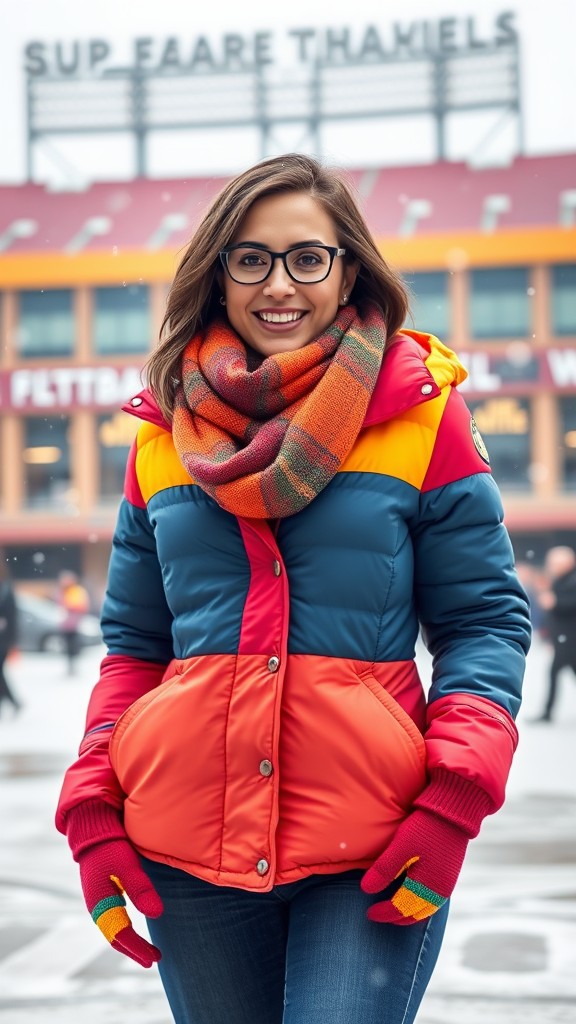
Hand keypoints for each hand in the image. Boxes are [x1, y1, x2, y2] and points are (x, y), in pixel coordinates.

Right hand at [65, 800, 162, 967]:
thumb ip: (140, 888)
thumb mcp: (127, 864)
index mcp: (100, 903)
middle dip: (134, 950)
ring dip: (130, 943)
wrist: (93, 831)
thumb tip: (157, 914)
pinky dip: (125, 931)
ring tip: (148, 953)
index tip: (153, 958)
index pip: (120, 934)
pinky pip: (114, 921)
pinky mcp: (104, 895)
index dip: (137, 948)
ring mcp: (99, 902)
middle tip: (153, 960)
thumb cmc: (110, 846)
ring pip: (114, 931)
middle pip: (115, 937)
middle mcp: (97, 907)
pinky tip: (135, 932)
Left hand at [361, 807, 468, 925]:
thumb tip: (366, 890)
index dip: (384, 912)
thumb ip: (385, 869)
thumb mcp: (402, 846)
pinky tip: (412, 898)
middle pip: (415, 914)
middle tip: (378, 915)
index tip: (369, 913)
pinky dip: (420, 905)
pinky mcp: (449, 875)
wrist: (453, 813)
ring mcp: (447, 884)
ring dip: (409, 914)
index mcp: (427, 886)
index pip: (401, 908)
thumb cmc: (425, 828)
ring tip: (394, 912)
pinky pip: (433, 901)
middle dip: (395, 917)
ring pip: (426, 910)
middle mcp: (439, 891)